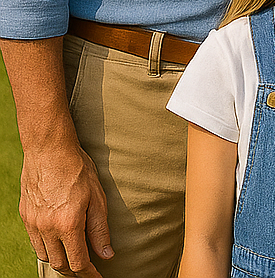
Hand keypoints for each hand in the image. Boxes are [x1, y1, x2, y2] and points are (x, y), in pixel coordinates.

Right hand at [20, 140, 112, 276]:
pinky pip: (35, 242)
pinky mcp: (25, 217)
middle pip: (60, 263)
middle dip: (74, 270)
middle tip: (87, 268)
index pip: (78, 262)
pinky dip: (47, 246)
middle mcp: (47, 229)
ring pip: (45, 255)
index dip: (89, 274)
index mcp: (68, 225)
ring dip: (60, 259)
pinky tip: (57, 240)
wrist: (49, 150)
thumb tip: (106, 255)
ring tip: (73, 255)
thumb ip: (100, 229)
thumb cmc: (78, 169)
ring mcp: (33, 224)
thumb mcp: (97, 197)